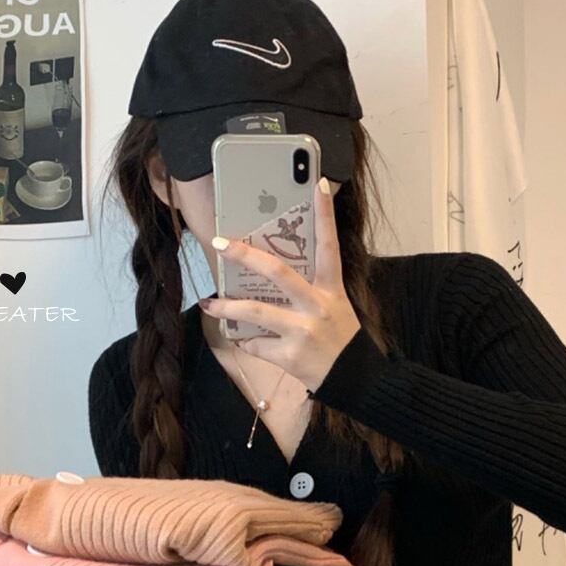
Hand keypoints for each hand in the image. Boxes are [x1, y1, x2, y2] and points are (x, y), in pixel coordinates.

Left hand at [199, 176, 361, 391]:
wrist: (355, 380)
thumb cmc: (341, 340)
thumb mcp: (336, 307)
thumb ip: (310, 290)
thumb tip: (270, 272)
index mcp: (331, 290)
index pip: (329, 246)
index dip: (325, 215)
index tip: (318, 185)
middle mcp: (317, 307)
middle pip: (277, 273)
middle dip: (245, 256)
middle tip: (220, 243)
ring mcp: (302, 332)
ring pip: (255, 312)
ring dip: (227, 308)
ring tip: (209, 304)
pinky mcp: (290, 356)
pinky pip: (256, 344)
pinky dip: (247, 342)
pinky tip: (245, 340)